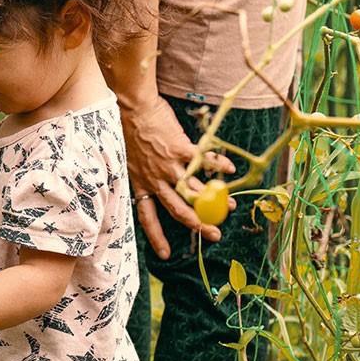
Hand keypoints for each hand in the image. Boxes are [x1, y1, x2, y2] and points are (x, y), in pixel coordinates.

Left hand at [121, 97, 235, 259]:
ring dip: (215, 199)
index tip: (165, 255)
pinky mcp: (180, 148)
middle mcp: (155, 179)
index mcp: (141, 183)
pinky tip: (231, 169)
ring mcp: (168, 165)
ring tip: (231, 206)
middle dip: (197, 225)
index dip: (156, 236)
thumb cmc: (128, 128)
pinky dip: (219, 165)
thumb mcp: (130, 158)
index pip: (147, 216)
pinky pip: (204, 162)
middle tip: (214, 235)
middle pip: (178, 210)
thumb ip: (145, 173)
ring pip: (195, 190)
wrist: (131, 105)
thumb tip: (160, 181)